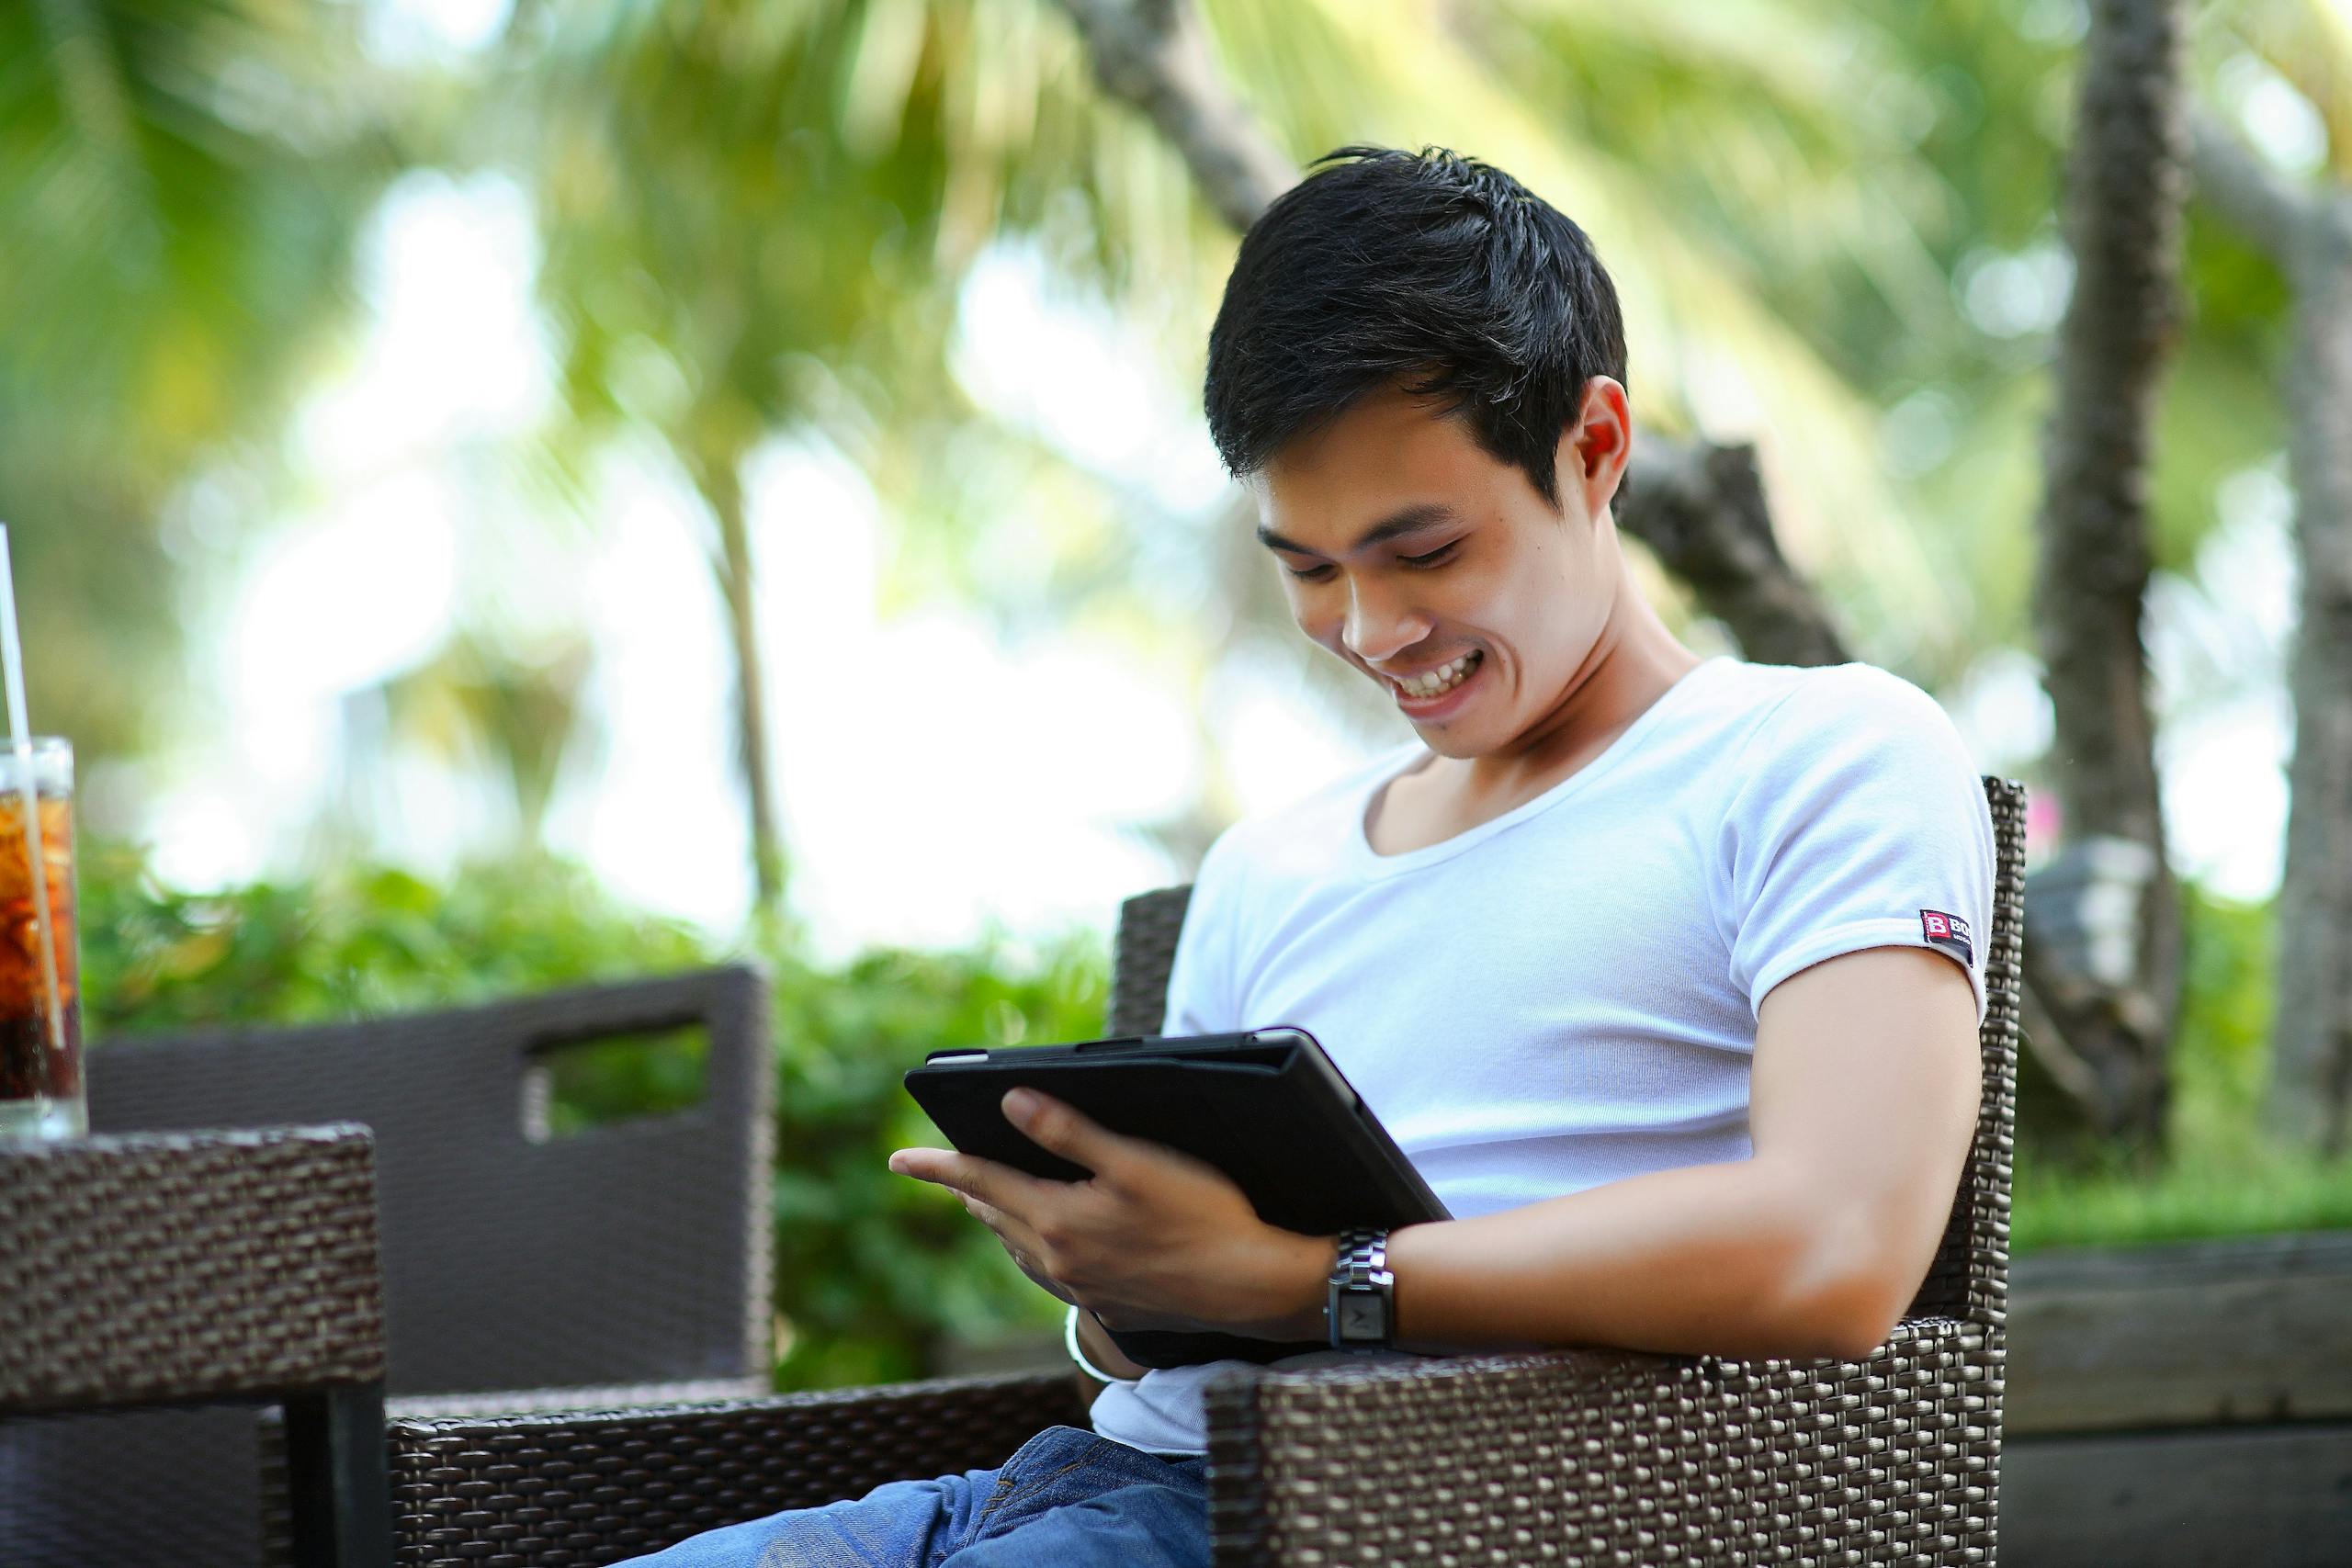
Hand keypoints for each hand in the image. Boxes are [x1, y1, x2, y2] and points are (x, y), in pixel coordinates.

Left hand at [888, 1088, 1331, 1337]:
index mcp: (1058, 1221)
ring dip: (997, 1220)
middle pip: (995, 1217)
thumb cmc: (1203, 1214)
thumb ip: (1068, 1132)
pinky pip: (1048, 1272)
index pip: (979, 1183)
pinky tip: (1045, 1244)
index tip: (897, 1158)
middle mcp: (1060, 1260)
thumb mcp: (1136, 1160)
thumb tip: (1009, 1103)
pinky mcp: (1110, 1303)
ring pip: (1019, 1248)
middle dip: (966, 1189)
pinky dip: (1031, 1248)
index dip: (936, 1166)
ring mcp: (1083, 1288)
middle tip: (942, 1170)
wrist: (1252, 1285)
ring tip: (984, 1201)